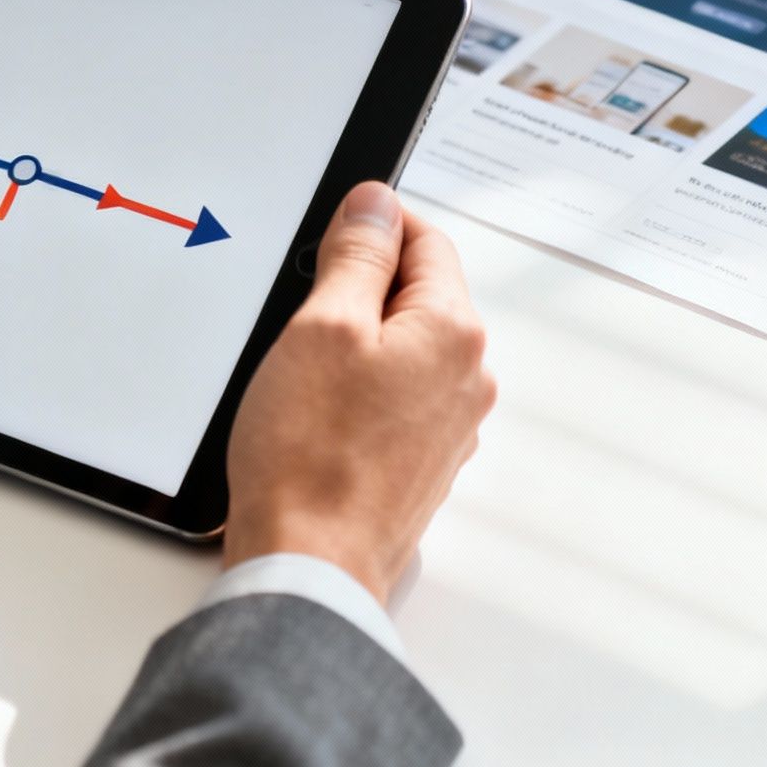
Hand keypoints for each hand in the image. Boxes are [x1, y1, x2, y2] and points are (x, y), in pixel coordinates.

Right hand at [221, 181, 494, 603]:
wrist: (309, 561)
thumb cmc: (309, 456)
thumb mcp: (320, 326)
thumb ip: (356, 256)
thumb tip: (376, 205)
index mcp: (453, 332)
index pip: (424, 240)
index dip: (370, 226)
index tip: (325, 237)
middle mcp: (468, 377)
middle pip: (415, 295)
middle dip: (356, 292)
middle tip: (298, 316)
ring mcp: (450, 425)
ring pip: (402, 348)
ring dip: (354, 345)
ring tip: (300, 377)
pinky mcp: (422, 461)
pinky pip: (393, 398)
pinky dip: (355, 392)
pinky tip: (313, 416)